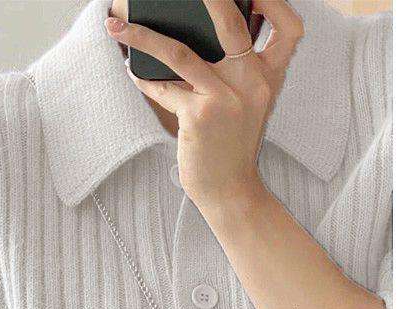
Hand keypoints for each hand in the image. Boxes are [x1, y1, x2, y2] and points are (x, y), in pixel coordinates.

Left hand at [104, 0, 303, 211]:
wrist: (229, 190)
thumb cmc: (232, 146)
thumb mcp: (246, 107)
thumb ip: (236, 74)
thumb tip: (198, 38)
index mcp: (269, 79)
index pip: (290, 30)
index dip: (275, 4)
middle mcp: (252, 84)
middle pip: (231, 24)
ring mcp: (225, 99)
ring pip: (178, 52)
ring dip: (142, 37)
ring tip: (116, 27)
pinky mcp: (199, 116)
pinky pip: (164, 87)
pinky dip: (145, 79)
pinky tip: (134, 72)